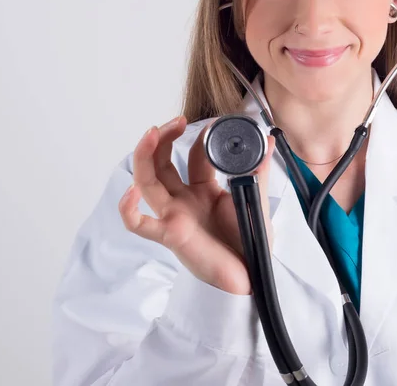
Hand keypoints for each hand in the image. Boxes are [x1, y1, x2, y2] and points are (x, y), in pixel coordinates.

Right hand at [119, 115, 275, 294]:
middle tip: (176, 120)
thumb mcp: (254, 199)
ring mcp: (174, 215)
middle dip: (164, 137)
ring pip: (147, 182)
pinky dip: (128, 209)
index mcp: (203, 190)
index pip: (193, 155)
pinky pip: (139, 225)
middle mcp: (184, 199)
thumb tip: (268, 139)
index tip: (213, 122)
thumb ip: (258, 170)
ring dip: (145, 155)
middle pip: (162, 162)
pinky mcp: (171, 234)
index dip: (199, 136)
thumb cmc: (250, 242)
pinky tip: (132, 192)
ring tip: (153, 132)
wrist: (253, 277)